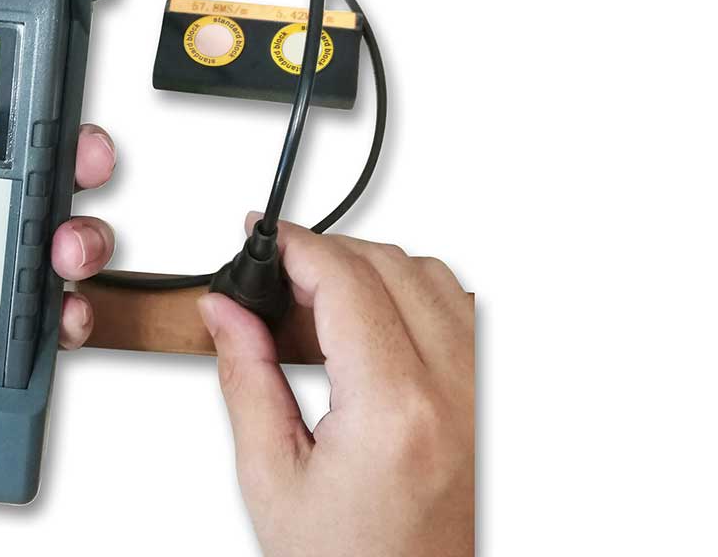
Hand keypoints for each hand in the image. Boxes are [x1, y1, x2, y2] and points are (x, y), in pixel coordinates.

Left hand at [0, 36, 116, 403]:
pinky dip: (65, 315)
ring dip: (78, 234)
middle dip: (74, 154)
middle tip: (81, 159)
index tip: (27, 77)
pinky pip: (36, 322)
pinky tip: (58, 316)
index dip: (3, 89)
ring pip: (46, 237)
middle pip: (26, 167)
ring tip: (65, 249)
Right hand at [198, 216, 473, 556]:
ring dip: (376, 270)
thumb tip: (225, 310)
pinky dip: (417, 297)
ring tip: (323, 302)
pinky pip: (464, 313)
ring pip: (436, 277)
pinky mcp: (493, 405)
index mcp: (394, 413)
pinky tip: (375, 325)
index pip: (347, 282)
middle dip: (328, 255)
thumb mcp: (273, 481)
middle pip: (392, 265)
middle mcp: (456, 396)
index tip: (264, 236)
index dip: (297, 245)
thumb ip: (246, 379)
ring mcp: (484, 398)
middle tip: (280, 277)